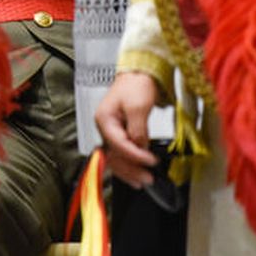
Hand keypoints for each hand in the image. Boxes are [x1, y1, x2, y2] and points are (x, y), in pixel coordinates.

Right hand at [94, 71, 159, 187]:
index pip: (118, 144)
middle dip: (130, 169)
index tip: (151, 161)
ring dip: (129, 170)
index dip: (135, 155)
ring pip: (116, 157)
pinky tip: (136, 173)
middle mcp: (104, 127)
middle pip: (113, 155)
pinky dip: (128, 164)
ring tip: (142, 181)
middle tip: (147, 179)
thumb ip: (138, 129)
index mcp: (104, 119)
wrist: (139, 74)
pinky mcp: (119, 132)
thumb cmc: (136, 85)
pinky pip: (121, 153)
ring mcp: (111, 130)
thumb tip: (140, 147)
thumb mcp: (138, 106)